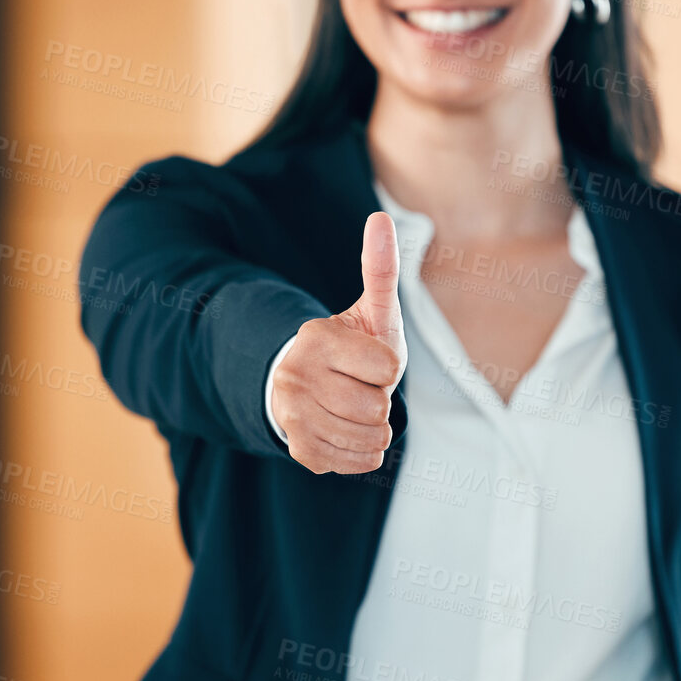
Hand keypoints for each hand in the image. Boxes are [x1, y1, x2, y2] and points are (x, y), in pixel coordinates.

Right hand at [271, 212, 407, 473]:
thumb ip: (379, 268)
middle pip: (377, 407)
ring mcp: (293, 417)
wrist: (310, 387)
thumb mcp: (371, 309)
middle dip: (380, 399)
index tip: (369, 359)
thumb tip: (380, 218)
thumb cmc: (352, 346)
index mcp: (316, 338)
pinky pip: (360, 461)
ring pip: (372, 438)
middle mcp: (295, 378)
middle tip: (360, 386)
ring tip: (355, 407)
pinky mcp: (299, 451)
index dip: (388, 367)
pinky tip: (347, 430)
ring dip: (375, 427)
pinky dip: (364, 451)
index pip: (388, 368)